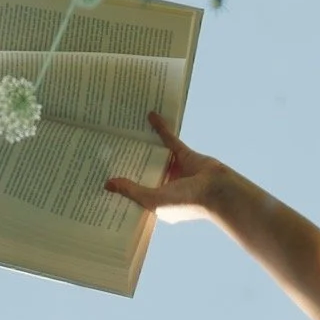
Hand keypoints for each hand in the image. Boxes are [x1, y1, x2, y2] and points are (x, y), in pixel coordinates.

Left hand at [105, 113, 231, 223]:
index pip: (136, 193)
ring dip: (143, 144)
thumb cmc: (187, 203)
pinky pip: (169, 139)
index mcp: (158, 202)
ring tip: (125, 133)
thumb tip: (108, 184)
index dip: (122, 187)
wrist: (218, 192)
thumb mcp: (154, 200)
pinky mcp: (185, 155)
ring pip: (155, 154)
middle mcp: (166, 186)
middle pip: (143, 171)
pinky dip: (161, 128)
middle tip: (106, 152)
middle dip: (128, 163)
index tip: (102, 178)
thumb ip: (132, 191)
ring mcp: (175, 169)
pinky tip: (151, 116)